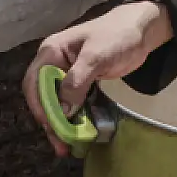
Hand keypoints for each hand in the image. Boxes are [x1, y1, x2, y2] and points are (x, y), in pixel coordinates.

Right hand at [22, 1, 172, 155]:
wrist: (141, 30)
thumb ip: (77, 81)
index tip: (51, 124)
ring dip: (60, 123)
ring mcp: (68, 75)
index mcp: (51, 52)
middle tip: (60, 143)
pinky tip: (76, 133)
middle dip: (49, 120)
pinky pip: (71, 103)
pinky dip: (72, 118)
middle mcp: (54, 64)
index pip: (34, 82)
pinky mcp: (82, 83)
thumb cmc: (117, 36)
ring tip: (65, 146)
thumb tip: (63, 110)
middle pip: (43, 96)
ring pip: (56, 103)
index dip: (40, 105)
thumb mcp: (96, 56)